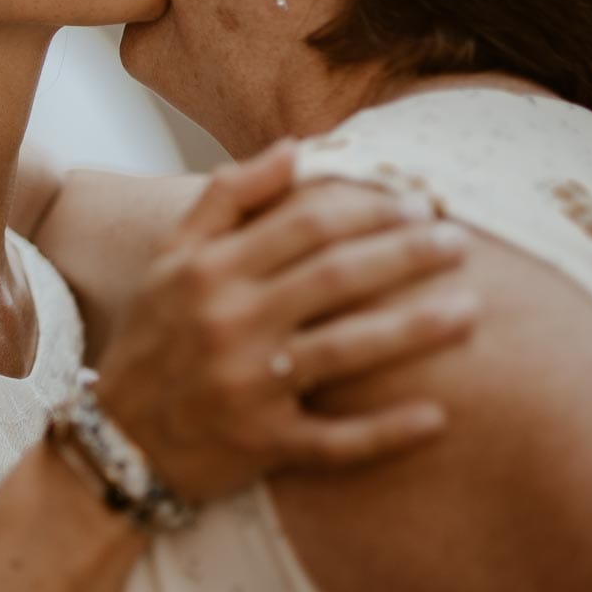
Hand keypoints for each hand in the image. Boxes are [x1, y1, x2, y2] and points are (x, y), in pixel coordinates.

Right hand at [92, 141, 476, 503]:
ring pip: (346, 350)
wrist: (119, 439)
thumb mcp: (172, 258)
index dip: (368, 209)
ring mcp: (247, 386)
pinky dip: (388, 431)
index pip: (303, 225)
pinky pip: (336, 440)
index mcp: (208, 270)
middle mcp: (228, 322)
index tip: (417, 203)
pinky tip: (438, 417)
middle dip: (406, 256)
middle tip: (460, 242)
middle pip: (335, 277)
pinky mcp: (263, 444)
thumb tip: (294, 147)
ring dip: (416, 329)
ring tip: (471, 310)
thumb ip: (226, 198)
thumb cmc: (157, 337)